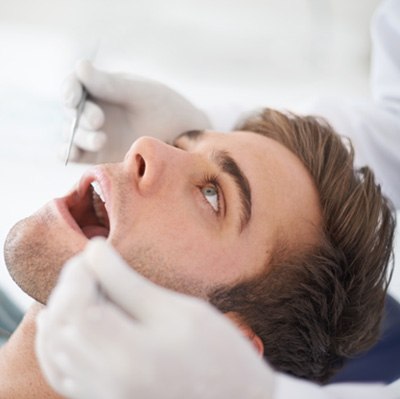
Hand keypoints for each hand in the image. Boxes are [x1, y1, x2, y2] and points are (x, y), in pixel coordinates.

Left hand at [35, 238, 274, 398]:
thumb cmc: (218, 354)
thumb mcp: (179, 311)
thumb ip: (129, 283)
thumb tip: (94, 251)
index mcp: (128, 357)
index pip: (77, 307)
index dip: (77, 274)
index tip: (94, 251)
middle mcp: (105, 383)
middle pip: (59, 327)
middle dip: (67, 287)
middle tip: (89, 265)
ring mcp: (101, 396)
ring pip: (53, 349)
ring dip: (59, 310)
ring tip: (82, 286)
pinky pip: (60, 370)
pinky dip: (56, 340)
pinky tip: (66, 319)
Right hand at [62, 60, 210, 163]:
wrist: (181, 137)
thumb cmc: (163, 107)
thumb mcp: (140, 93)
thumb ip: (110, 84)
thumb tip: (79, 66)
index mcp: (100, 88)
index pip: (75, 86)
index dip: (69, 90)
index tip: (73, 98)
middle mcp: (93, 110)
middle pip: (72, 112)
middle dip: (81, 116)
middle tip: (98, 121)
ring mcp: (94, 133)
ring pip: (73, 135)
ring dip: (79, 137)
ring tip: (101, 140)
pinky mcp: (97, 156)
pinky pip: (77, 155)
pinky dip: (70, 154)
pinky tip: (74, 154)